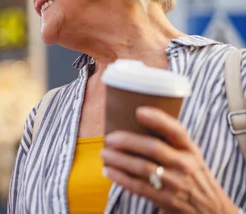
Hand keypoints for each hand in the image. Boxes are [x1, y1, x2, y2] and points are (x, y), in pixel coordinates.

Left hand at [101, 106, 238, 213]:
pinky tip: (109, 171)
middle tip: (109, 138)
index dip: (158, 119)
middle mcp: (184, 165)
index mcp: (190, 149)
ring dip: (119, 159)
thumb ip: (170, 142)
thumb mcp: (190, 156)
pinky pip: (138, 186)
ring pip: (142, 167)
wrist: (211, 210)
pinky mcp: (166, 199)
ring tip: (104, 154)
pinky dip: (120, 178)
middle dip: (127, 141)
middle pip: (153, 148)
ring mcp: (176, 183)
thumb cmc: (192, 176)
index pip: (176, 130)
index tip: (138, 111)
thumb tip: (133, 120)